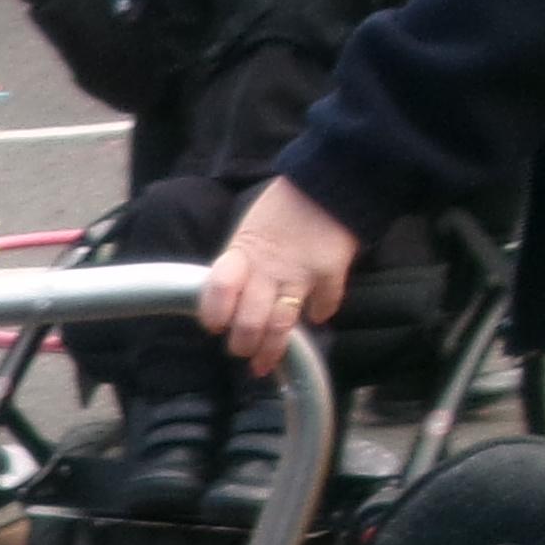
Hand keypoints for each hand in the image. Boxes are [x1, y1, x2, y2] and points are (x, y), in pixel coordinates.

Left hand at [195, 176, 362, 371]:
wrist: (328, 182)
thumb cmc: (282, 206)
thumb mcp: (248, 230)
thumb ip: (239, 264)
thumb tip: (226, 298)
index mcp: (243, 252)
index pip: (219, 289)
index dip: (214, 312)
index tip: (214, 326)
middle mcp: (268, 268)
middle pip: (249, 319)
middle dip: (243, 343)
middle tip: (242, 351)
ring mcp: (300, 274)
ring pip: (282, 324)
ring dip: (272, 348)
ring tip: (264, 362)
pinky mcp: (331, 275)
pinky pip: (324, 305)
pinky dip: (320, 313)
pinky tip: (316, 318)